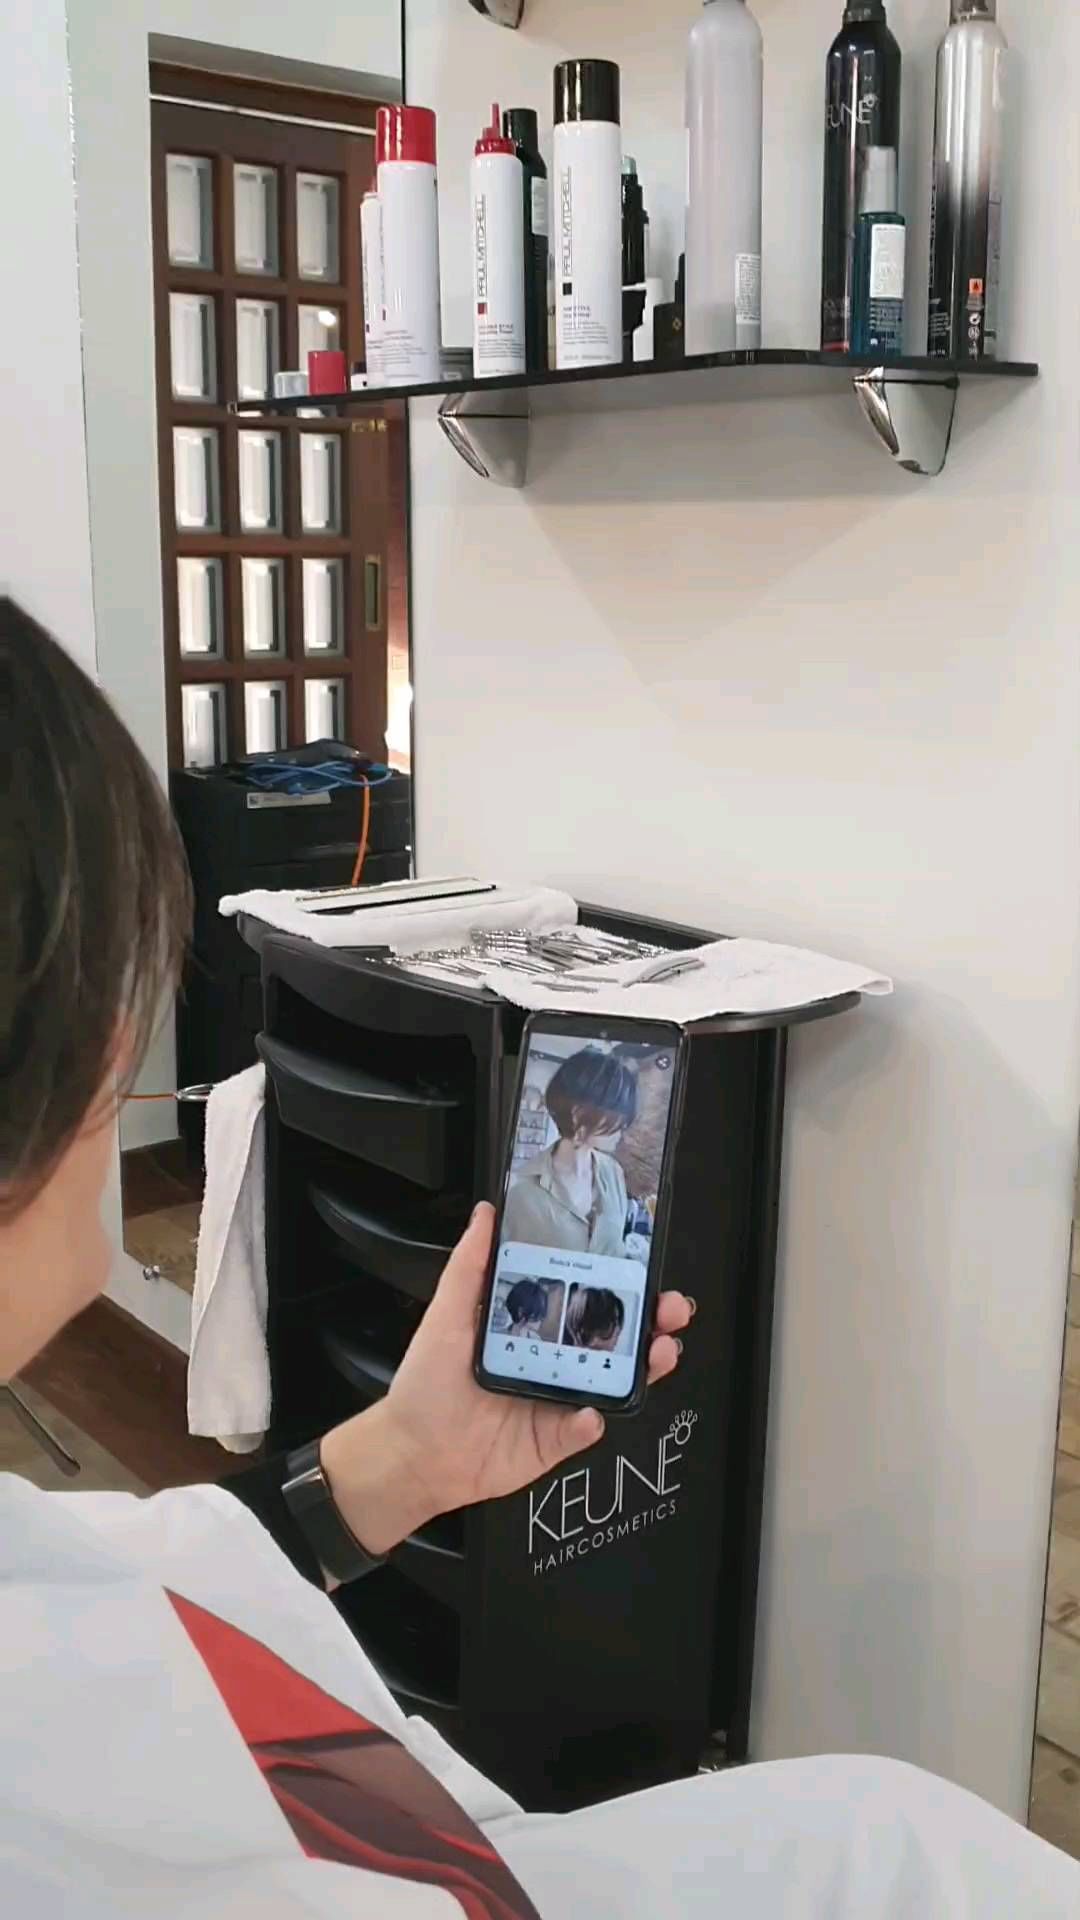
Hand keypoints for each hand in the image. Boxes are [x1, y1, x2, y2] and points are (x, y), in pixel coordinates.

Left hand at [320, 1203, 691, 1558]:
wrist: (412, 1454)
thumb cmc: (426, 1384)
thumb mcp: (446, 1315)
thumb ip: (471, 1264)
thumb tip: (486, 1213)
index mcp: (533, 1327)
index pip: (587, 1298)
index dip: (621, 1284)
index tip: (645, 1268)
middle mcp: (553, 1361)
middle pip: (616, 1338)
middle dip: (652, 1322)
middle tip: (670, 1310)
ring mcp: (559, 1401)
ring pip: (615, 1382)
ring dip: (644, 1367)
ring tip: (659, 1352)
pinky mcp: (556, 1440)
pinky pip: (585, 1430)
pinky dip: (592, 1421)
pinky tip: (590, 1411)